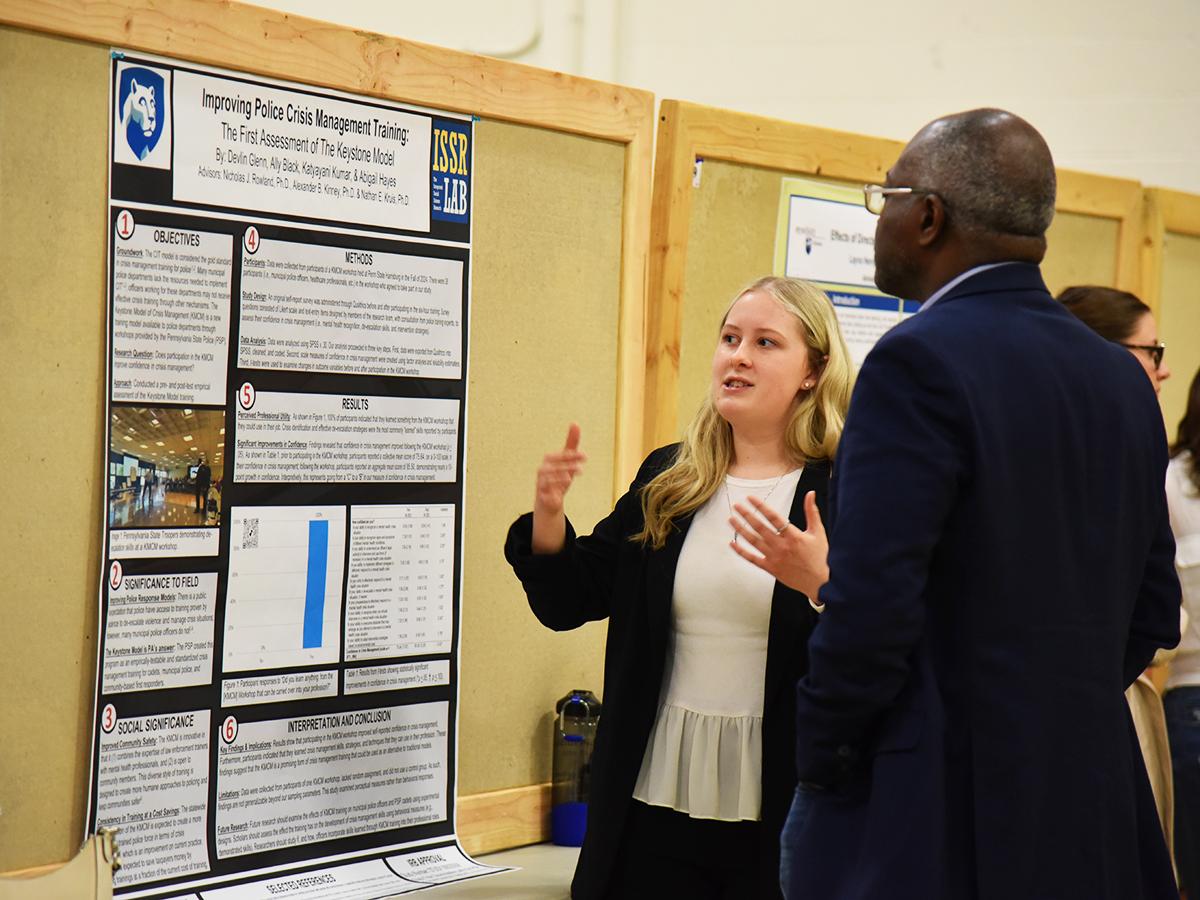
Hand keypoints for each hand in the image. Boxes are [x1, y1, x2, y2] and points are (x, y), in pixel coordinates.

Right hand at [532, 424, 586, 552]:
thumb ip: (571, 444)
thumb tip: (575, 424)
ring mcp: (541, 481)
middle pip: (552, 463)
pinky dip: (553, 487)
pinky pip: (544, 489)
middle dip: (566, 462)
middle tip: (581, 465)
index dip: (572, 454)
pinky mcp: (541, 493)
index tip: (585, 456)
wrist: (550, 501)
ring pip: (547, 476)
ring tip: (573, 475)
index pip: (560, 455)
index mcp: (550, 460)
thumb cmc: (559, 478)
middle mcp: (543, 469)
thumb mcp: (568, 462)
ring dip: (560, 475)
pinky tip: (565, 484)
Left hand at [729, 490, 828, 599]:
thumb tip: (810, 494)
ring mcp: (774, 558)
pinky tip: (732, 544)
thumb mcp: (818, 532)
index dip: (760, 507)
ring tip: (731, 520)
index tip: (750, 498)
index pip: (773, 517)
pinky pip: (752, 559)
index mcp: (793, 536)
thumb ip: (812, 512)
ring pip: (753, 541)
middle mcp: (781, 546)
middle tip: (736, 506)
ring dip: (741, 529)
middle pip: (760, 528)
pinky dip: (741, 551)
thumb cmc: (820, 557)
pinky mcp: (771, 568)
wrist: (821, 582)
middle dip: (746, 515)